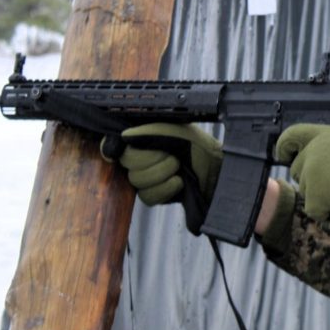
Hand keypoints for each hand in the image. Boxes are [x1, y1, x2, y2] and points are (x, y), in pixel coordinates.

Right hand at [101, 123, 222, 230]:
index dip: (111, 147)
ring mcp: (147, 177)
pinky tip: (178, 182)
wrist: (217, 168)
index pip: (115, 143)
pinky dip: (165, 190)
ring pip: (137, 181)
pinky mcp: (156, 194)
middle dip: (151, 159)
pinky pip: (147, 197)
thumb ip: (151, 132)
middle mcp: (141, 157)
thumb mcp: (178, 132)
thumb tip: (125, 135)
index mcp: (143, 138)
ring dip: (161, 174)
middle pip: (127, 163)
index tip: (119, 150)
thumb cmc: (200, 146)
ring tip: (178, 168)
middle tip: (171, 156)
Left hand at [274, 124, 329, 220]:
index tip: (284, 154)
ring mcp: (310, 176)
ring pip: (306, 191)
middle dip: (311, 179)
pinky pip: (314, 210)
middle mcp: (312, 153)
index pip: (292, 135)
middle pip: (298, 168)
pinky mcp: (313, 198)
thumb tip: (327, 159)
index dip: (285, 146)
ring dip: (322, 196)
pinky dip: (327, 212)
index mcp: (323, 136)